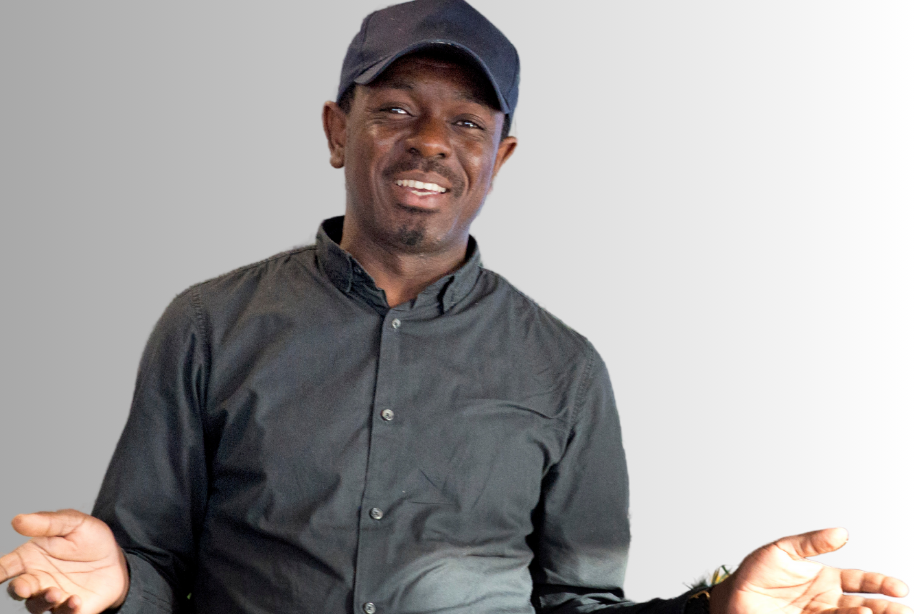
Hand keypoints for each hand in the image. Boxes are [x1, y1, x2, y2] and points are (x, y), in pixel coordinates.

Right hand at [0, 509, 128, 613]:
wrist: (117, 559)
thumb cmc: (90, 539)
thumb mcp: (74, 523)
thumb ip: (47, 522)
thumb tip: (17, 520)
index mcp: (30, 557)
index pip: (6, 566)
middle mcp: (36, 579)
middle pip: (18, 589)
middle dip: (19, 589)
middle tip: (25, 588)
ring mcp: (51, 596)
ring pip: (36, 606)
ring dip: (42, 601)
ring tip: (55, 593)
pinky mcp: (69, 609)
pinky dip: (66, 610)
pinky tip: (75, 600)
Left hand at [710, 528, 910, 613]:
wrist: (734, 595)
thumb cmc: (756, 571)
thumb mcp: (783, 550)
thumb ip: (811, 543)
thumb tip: (842, 533)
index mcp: (827, 578)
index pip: (861, 581)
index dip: (881, 584)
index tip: (899, 588)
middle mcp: (828, 600)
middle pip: (865, 605)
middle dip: (885, 608)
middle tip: (903, 611)